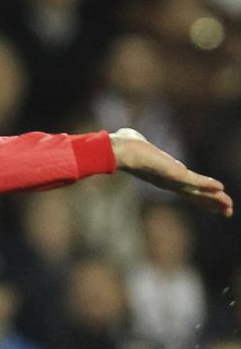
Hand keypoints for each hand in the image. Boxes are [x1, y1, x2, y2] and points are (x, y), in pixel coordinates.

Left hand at [111, 128, 233, 216]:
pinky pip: (197, 181)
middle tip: (226, 211)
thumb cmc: (123, 145)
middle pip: (195, 195)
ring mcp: (172, 180)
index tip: (209, 201)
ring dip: (216, 199)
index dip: (198, 194)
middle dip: (211, 203)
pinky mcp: (176, 175)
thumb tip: (131, 136)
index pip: (184, 188)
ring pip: (199, 192)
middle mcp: (168, 182)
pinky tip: (221, 189)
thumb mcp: (135, 143)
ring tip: (229, 207)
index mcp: (161, 176)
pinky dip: (209, 185)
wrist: (119, 151)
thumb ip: (139, 142)